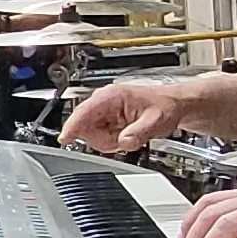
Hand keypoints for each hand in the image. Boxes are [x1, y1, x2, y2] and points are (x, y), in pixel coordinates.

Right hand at [61, 78, 202, 155]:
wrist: (171, 105)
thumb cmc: (164, 106)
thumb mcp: (156, 120)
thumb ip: (139, 132)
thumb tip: (124, 141)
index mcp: (111, 96)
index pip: (83, 112)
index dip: (72, 126)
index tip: (65, 139)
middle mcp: (103, 102)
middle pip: (86, 128)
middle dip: (104, 138)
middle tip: (126, 136)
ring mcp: (103, 111)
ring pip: (92, 136)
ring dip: (109, 140)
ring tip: (129, 133)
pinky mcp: (105, 120)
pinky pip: (99, 137)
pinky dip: (112, 141)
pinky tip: (125, 134)